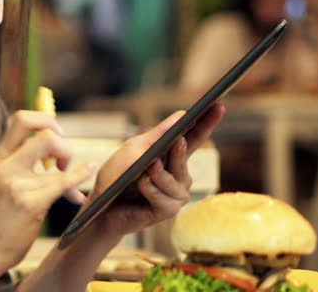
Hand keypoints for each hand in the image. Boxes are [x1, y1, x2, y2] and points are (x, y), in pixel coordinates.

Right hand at [0, 111, 96, 269]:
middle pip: (45, 133)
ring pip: (58, 159)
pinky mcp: (30, 203)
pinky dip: (80, 177)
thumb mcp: (4, 177)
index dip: (46, 120)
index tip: (56, 135)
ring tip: (71, 185)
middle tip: (63, 159)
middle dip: (63, 143)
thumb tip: (57, 142)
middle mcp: (6, 164)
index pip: (22, 118)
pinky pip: (64, 182)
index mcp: (1, 155)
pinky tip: (83, 184)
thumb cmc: (1, 213)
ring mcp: (17, 184)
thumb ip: (23, 158)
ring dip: (72, 168)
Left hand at [85, 104, 224, 238]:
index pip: (194, 137)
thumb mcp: (134, 149)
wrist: (99, 207)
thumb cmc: (117, 176)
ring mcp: (174, 194)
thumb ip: (157, 135)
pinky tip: (143, 183)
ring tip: (150, 167)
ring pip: (176, 182)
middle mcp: (178, 175)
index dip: (207, 122)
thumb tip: (182, 114)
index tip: (218, 106)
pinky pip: (166, 200)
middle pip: (186, 159)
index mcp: (172, 155)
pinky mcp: (166, 211)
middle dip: (181, 151)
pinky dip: (152, 190)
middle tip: (177, 140)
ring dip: (160, 175)